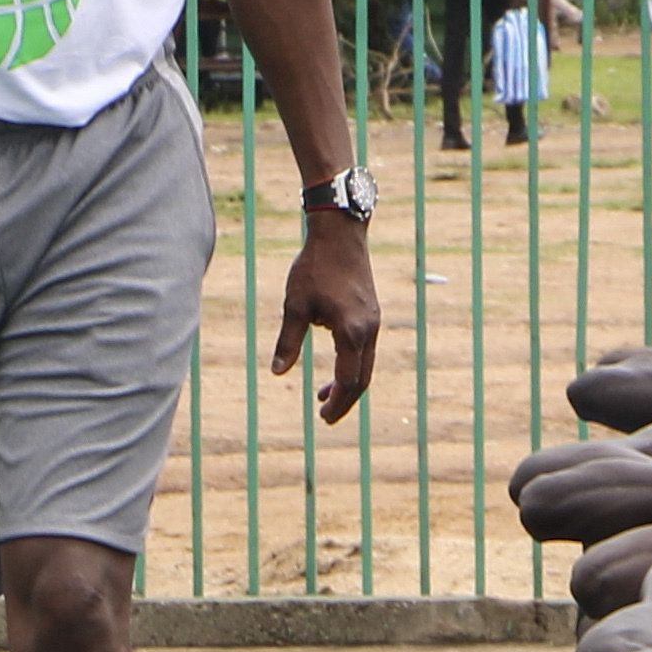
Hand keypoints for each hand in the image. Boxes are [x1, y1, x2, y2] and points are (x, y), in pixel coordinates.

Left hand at [270, 214, 377, 423]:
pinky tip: (334, 362)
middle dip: (345, 400)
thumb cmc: (315, 268)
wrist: (340, 235)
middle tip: (325, 415)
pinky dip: (352, 364)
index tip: (322, 416)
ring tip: (324, 394)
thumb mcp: (295, 305)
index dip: (337, 402)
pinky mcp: (372, 313)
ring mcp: (374, 322)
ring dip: (348, 383)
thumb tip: (277, 373)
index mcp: (351, 333)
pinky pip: (365, 349)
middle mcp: (368, 331)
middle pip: (362, 379)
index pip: (348, 381)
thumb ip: (288, 341)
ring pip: (366, 364)